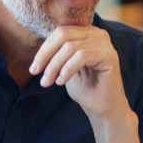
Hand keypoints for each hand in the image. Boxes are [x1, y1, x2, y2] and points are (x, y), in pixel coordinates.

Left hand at [29, 26, 140, 142]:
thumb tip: (39, 48)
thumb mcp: (65, 67)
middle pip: (63, 36)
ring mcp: (105, 43)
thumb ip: (57, 53)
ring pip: (70, 47)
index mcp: (87, 33)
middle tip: (35, 73)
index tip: (33, 68)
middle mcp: (98, 34)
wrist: (104, 110)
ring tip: (47, 82)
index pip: (60, 32)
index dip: (44, 49)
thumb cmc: (86, 89)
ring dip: (54, 66)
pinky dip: (67, 69)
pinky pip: (81, 56)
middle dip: (45, 55)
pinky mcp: (109, 55)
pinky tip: (61, 82)